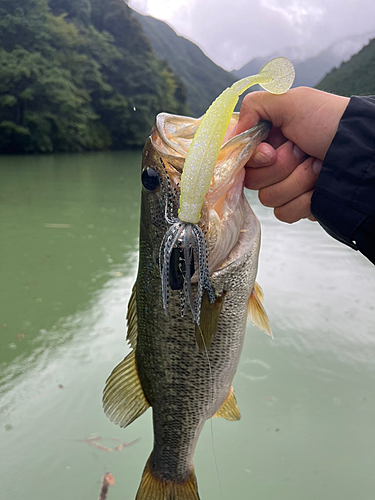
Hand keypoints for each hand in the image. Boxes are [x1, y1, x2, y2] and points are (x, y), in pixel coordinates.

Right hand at [236, 87, 348, 222]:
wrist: (361, 152)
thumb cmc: (330, 122)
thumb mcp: (291, 101)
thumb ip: (253, 106)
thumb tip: (233, 133)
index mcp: (268, 140)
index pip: (239, 159)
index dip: (252, 158)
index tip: (270, 151)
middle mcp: (274, 164)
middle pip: (252, 181)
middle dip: (281, 166)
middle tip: (302, 151)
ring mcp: (286, 187)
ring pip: (269, 199)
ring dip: (297, 181)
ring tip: (317, 166)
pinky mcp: (297, 206)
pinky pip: (284, 213)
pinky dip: (304, 200)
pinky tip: (318, 186)